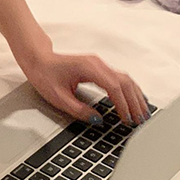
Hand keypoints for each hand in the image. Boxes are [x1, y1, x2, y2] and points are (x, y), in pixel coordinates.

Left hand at [17, 46, 149, 125]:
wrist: (38, 60)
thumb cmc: (44, 74)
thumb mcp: (58, 98)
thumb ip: (79, 111)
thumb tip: (98, 120)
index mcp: (88, 69)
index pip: (114, 87)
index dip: (123, 105)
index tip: (127, 119)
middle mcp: (97, 64)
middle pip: (125, 82)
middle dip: (135, 102)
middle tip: (140, 119)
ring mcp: (99, 64)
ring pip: (125, 79)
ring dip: (135, 96)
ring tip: (142, 113)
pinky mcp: (98, 68)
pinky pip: (120, 78)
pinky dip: (129, 90)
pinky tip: (135, 99)